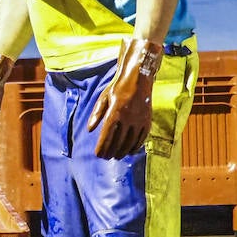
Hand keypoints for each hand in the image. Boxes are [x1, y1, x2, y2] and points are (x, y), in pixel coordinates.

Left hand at [88, 37, 162, 158]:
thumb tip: (89, 130)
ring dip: (123, 151)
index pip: (107, 135)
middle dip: (111, 151)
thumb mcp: (103, 98)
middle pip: (118, 141)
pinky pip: (142, 137)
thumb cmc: (117, 88)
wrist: (138, 78)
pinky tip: (130, 151)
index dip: (102, 147)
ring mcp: (139, 120)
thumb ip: (96, 114)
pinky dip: (136, 146)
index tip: (98, 155)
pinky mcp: (147, 120)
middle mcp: (128, 118)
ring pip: (130, 141)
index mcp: (115, 112)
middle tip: (105, 158)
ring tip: (116, 157)